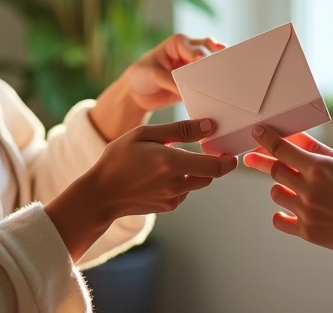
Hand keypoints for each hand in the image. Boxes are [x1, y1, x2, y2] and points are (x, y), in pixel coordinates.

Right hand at [46, 118, 236, 260]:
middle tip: (203, 149)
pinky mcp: (168, 207)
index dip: (229, 160)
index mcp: (171, 163)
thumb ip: (180, 130)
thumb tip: (210, 126)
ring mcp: (173, 198)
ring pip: (197, 183)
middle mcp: (176, 184)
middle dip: (211, 163)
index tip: (231, 151)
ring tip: (171, 159)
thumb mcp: (145, 134)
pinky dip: (180, 181)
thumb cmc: (119, 158)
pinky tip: (160, 174)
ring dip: (194, 172)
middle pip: (210, 175)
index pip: (215, 166)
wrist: (101, 194)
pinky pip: (184, 191)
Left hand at [120, 33, 225, 110]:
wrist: (135, 93)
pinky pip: (206, 86)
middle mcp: (189, 53)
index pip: (195, 49)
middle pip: (209, 55)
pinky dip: (212, 90)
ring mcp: (193, 68)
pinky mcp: (194, 84)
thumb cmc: (141, 75)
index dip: (201, 57)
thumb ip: (172, 81)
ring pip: (211, 69)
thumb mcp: (154, 75)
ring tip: (224, 84)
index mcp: (179, 43)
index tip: (205, 64)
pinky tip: (218, 96)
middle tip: (222, 71)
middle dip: (215, 62)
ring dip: (217, 75)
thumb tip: (188, 92)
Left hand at [246, 126, 332, 295]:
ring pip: (276, 194)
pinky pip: (279, 220)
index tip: (257, 133)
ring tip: (294, 189)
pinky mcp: (307, 232)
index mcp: (321, 168)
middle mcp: (310, 189)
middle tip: (253, 158)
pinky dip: (281, 215)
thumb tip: (297, 136)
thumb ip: (320, 150)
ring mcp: (307, 212)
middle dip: (262, 161)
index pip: (283, 149)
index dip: (266, 139)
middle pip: (274, 170)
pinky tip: (288, 211)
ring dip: (281, 188)